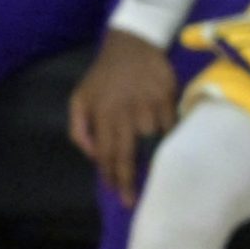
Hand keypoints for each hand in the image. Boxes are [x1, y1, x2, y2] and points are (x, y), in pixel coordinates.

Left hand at [68, 28, 179, 206]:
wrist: (131, 46)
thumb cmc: (103, 77)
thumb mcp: (79, 98)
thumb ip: (78, 128)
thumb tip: (91, 156)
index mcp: (101, 114)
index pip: (105, 152)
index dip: (110, 175)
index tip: (115, 193)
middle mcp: (125, 113)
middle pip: (127, 154)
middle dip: (128, 181)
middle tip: (132, 202)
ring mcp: (148, 106)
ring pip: (152, 143)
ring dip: (152, 163)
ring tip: (153, 182)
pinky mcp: (168, 98)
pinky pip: (171, 128)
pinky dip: (169, 143)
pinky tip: (168, 155)